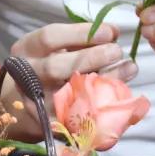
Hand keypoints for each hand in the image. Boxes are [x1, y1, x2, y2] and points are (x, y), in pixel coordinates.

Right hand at [5, 23, 137, 139]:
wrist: (32, 100)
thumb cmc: (52, 63)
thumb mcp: (57, 46)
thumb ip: (81, 39)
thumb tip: (113, 32)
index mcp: (26, 50)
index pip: (49, 37)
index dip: (82, 33)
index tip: (111, 32)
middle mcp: (26, 77)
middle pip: (55, 67)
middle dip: (92, 58)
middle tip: (117, 51)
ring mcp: (36, 103)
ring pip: (67, 93)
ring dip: (103, 80)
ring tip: (128, 68)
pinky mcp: (51, 123)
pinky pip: (78, 116)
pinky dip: (102, 104)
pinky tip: (121, 93)